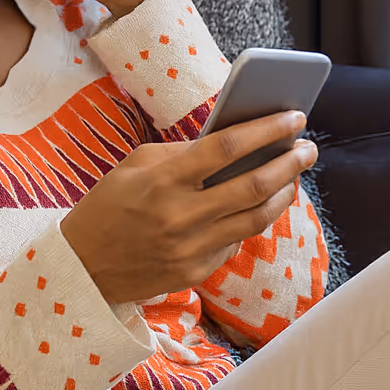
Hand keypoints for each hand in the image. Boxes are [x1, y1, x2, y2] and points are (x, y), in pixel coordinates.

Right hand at [60, 112, 317, 303]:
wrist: (81, 269)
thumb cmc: (107, 206)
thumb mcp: (134, 165)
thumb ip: (182, 152)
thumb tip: (232, 142)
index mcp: (162, 180)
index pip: (226, 148)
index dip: (266, 130)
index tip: (293, 117)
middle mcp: (180, 216)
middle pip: (252, 185)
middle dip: (289, 163)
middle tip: (308, 148)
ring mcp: (190, 248)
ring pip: (255, 218)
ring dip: (282, 193)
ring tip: (294, 175)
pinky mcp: (195, 272)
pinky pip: (236, 241)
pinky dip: (252, 219)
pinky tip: (261, 204)